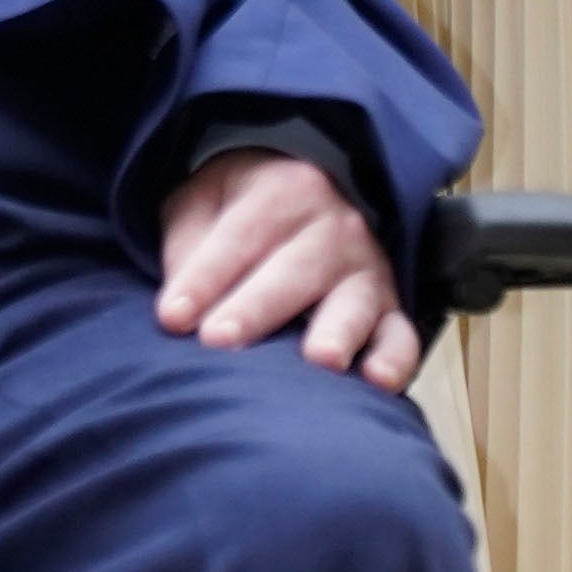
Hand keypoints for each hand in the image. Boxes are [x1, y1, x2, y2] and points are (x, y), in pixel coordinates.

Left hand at [155, 149, 422, 393]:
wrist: (310, 190)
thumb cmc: (242, 208)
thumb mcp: (204, 201)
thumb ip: (187, 247)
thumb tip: (177, 308)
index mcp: (285, 191)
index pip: (240, 236)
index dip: (204, 277)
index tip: (172, 317)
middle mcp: (334, 227)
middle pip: (293, 271)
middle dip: (256, 308)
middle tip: (218, 340)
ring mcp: (366, 270)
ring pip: (352, 303)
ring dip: (337, 332)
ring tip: (320, 360)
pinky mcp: (388, 309)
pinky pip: (399, 335)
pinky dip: (394, 359)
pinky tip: (378, 381)